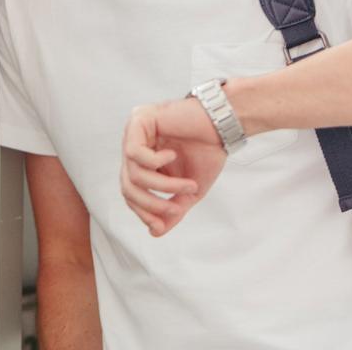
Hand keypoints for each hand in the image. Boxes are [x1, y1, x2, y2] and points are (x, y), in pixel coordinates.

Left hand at [120, 97, 226, 236]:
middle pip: (127, 187)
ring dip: (163, 186)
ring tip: (188, 185)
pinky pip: (135, 152)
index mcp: (143, 162)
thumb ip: (173, 209)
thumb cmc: (207, 152)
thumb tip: (156, 232)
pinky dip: (155, 161)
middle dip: (152, 204)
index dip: (143, 212)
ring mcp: (134, 132)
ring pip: (133, 174)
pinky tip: (172, 155)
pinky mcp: (138, 120)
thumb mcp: (190, 189)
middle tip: (176, 208)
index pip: (131, 193)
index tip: (160, 225)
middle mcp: (134, 146)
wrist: (224, 125)